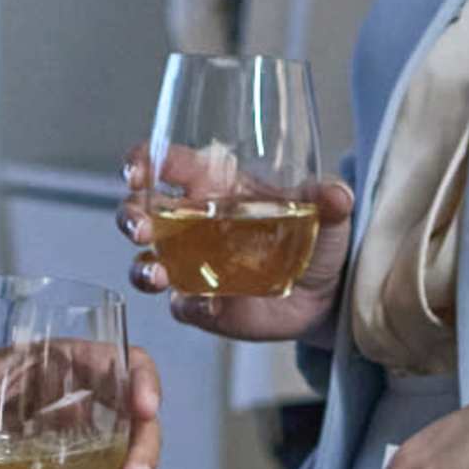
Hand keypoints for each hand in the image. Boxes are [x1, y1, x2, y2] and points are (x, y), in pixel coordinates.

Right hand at [120, 146, 356, 344]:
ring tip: (156, 276)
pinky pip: (183, 307)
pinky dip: (189, 307)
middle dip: (131, 217)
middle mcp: (192, 223)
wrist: (327, 292)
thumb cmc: (315, 237)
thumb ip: (329, 198)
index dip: (143, 162)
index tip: (138, 170)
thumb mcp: (326, 211)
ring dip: (143, 270)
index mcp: (214, 185)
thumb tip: (337, 194)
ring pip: (146, 264)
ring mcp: (191, 267)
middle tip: (142, 228)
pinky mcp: (202, 304)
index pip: (167, 164)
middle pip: (140, 213)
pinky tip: (207, 306)